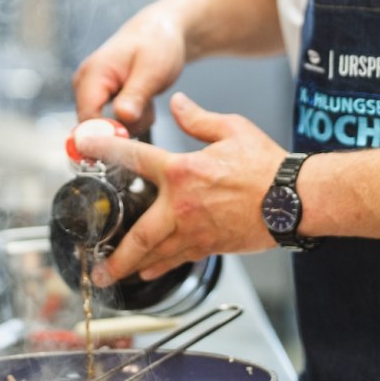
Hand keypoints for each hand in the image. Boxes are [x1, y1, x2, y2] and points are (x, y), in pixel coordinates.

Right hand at [72, 8, 188, 132]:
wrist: (159, 32)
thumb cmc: (157, 44)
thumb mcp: (152, 71)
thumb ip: (136, 95)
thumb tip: (121, 117)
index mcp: (92, 74)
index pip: (87, 118)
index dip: (108, 133)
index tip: (134, 134)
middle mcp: (83, 83)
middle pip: (94, 126)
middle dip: (123, 127)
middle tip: (148, 110)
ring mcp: (88, 90)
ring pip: (104, 126)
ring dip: (130, 123)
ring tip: (147, 102)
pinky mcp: (97, 96)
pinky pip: (110, 120)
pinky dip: (129, 119)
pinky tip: (142, 103)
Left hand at [75, 93, 286, 282]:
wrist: (296, 198)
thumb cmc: (268, 165)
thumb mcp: (232, 129)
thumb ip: (198, 119)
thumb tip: (179, 104)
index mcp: (183, 171)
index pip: (134, 157)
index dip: (105, 149)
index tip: (83, 146)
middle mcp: (182, 205)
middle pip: (138, 233)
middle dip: (115, 252)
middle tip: (95, 264)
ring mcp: (195, 230)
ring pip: (156, 253)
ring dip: (132, 266)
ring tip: (113, 276)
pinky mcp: (211, 246)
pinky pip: (179, 259)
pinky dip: (161, 265)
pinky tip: (149, 271)